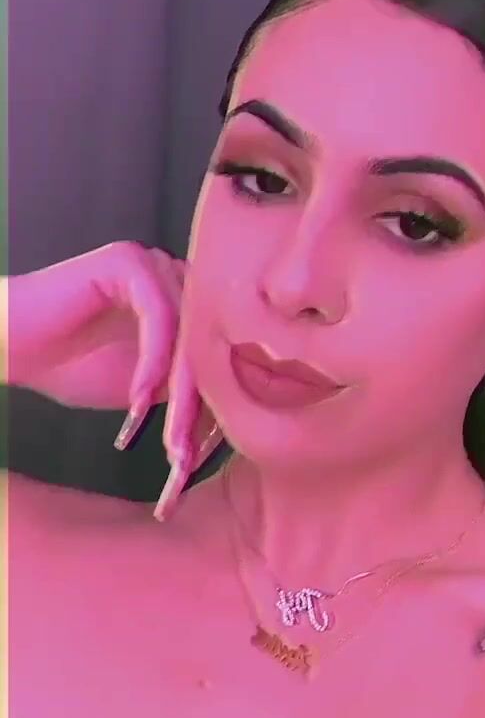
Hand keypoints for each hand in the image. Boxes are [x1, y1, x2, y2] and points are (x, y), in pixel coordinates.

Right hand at [7, 242, 222, 514]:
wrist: (7, 345)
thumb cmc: (67, 364)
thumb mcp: (141, 389)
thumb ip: (182, 393)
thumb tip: (229, 425)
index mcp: (184, 300)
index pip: (216, 352)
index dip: (211, 404)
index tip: (199, 455)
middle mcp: (176, 275)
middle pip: (208, 342)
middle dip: (199, 404)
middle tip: (184, 455)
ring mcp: (155, 263)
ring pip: (189, 332)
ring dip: (181, 391)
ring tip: (167, 438)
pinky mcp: (129, 262)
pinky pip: (159, 316)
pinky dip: (153, 362)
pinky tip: (138, 399)